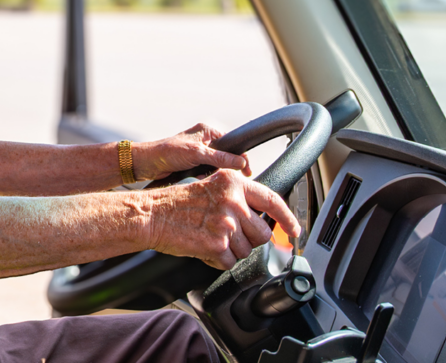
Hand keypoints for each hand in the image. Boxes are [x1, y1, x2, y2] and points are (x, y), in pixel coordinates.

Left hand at [133, 123, 250, 180]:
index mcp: (207, 130)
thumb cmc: (168, 153)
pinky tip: (203, 180)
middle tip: (234, 180)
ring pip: (217, 165)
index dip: (241, 157)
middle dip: (228, 168)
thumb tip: (241, 163)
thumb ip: (219, 158)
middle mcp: (205, 139)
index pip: (232, 143)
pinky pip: (207, 171)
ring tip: (214, 180)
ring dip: (216, 173)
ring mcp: (199, 151)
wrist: (146, 163)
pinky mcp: (193, 162)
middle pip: (226, 155)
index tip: (247, 171)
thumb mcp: (197, 154)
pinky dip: (207, 176)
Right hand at [145, 169, 299, 269]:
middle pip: (262, 233)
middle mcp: (233, 201)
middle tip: (229, 236)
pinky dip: (218, 262)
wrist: (150, 215)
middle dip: (249, 240)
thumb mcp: (210, 186)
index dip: (288, 218)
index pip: (273, 200)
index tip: (294, 230)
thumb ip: (236, 196)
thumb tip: (259, 217)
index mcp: (233, 182)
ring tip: (210, 239)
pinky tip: (204, 249)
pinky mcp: (218, 245)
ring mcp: (227, 224)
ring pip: (247, 251)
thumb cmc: (175, 203)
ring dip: (232, 251)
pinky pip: (230, 263)